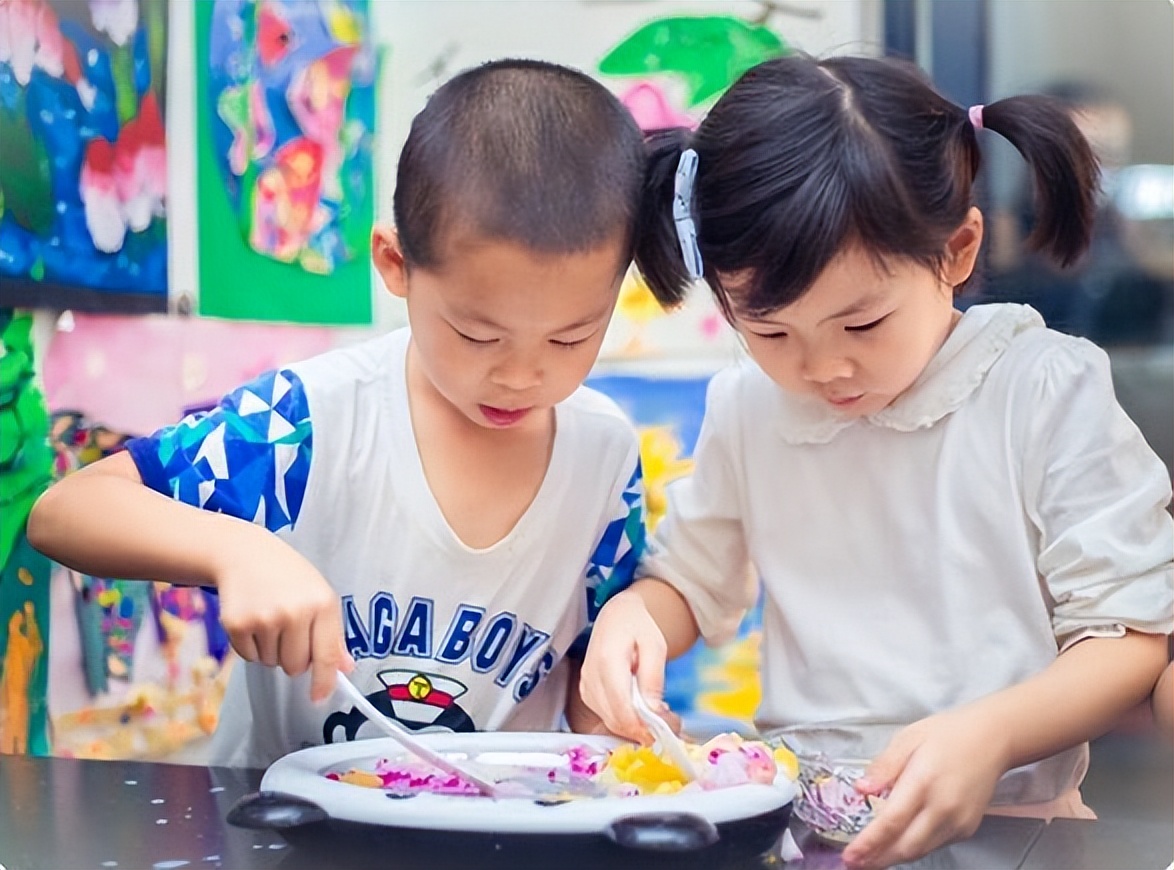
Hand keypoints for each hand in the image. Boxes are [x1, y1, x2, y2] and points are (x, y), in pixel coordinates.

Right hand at [213, 524, 353, 702]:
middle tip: (290, 631)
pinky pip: (249, 657)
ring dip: (272, 650)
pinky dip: (252, 646)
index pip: (326, 655)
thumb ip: (333, 635)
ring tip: (270, 618)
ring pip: (272, 664)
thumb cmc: (289, 577)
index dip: (324, 681)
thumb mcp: (319, 596)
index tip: (319, 698)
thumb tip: (345, 668)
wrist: (245, 554)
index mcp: (322, 604)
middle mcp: (295, 612)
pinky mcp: (237, 624)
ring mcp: (264, 618)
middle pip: (296, 666)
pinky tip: (254, 619)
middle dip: (293, 658)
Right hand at [579, 589, 671, 742]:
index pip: (621, 707)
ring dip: (635, 727)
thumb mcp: (655, 646)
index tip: (666, 731)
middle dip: (643, 730)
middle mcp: (591, 676)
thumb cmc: (638, 627)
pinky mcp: (586, 692)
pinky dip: (625, 720)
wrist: (617, 616)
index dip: (642, 726)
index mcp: (607, 661)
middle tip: (670, 726)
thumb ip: (653, 679)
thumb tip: (654, 713)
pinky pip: (606, 716)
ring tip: (659, 716)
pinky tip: (642, 711)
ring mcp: (586, 686)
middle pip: (615, 718)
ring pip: (610, 721)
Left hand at [840, 709, 1008, 868]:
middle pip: (906, 846)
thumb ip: (884, 766)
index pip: (891, 822)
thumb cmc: (948, 734)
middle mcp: (943, 807)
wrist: (993, 739)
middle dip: (878, 859)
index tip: (850, 855)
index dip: (869, 843)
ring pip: (921, 850)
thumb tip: (861, 789)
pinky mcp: (967, 828)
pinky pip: (935, 845)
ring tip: (870, 859)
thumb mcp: (908, 738)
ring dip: (894, 858)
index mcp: (923, 781)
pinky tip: (897, 846)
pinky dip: (914, 849)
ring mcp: (959, 821)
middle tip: (854, 863)